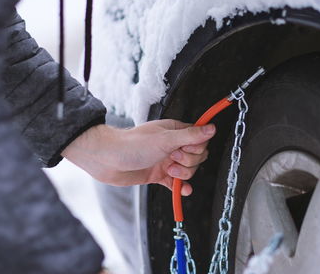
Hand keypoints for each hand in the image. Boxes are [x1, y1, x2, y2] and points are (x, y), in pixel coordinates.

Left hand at [62, 119, 215, 194]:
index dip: (196, 147)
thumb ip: (191, 136)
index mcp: (175, 132)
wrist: (107, 160)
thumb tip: (212, 128)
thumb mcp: (165, 139)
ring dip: (182, 174)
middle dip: (188, 162)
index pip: (200, 140)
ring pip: (188, 171)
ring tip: (167, 170)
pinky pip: (177, 184)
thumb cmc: (133, 145)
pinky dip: (180, 188)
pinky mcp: (159, 175)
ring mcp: (166, 161)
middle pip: (197, 157)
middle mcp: (172, 145)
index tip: (183, 149)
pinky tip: (182, 191)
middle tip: (171, 158)